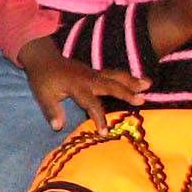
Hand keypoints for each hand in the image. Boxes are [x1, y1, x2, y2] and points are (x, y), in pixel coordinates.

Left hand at [17, 36, 143, 130]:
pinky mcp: (95, 72)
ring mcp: (93, 73)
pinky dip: (127, 77)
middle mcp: (88, 78)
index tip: (104, 132)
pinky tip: (140, 81)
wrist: (43, 58)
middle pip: (110, 85)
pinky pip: (113, 74)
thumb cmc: (43, 80)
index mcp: (76, 85)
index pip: (91, 103)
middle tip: (141, 100)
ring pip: (115, 76)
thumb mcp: (42, 95)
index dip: (98, 118)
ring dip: (132, 80)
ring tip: (149, 84)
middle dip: (126, 92)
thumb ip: (51, 111)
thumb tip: (58, 127)